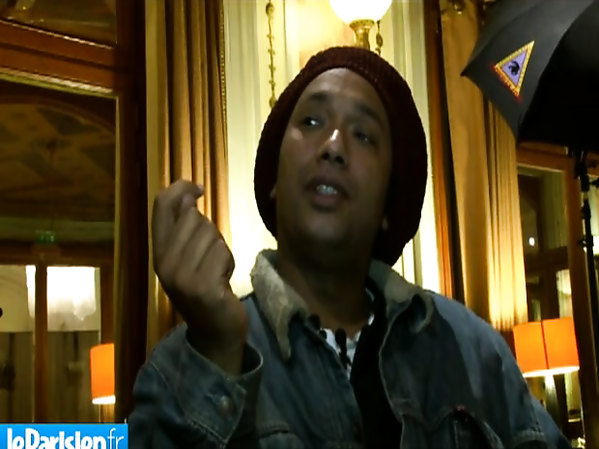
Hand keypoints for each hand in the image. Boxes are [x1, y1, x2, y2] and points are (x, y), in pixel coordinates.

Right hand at [152, 180, 246, 373]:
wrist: (215, 332)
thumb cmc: (206, 289)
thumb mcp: (188, 258)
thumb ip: (185, 229)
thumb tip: (187, 194)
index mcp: (158, 253)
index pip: (161, 206)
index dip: (180, 189)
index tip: (198, 188)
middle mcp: (164, 264)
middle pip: (194, 218)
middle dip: (210, 231)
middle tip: (210, 257)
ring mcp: (182, 277)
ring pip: (211, 235)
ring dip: (221, 250)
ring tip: (216, 271)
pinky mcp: (203, 287)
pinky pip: (222, 253)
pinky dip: (228, 263)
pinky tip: (223, 281)